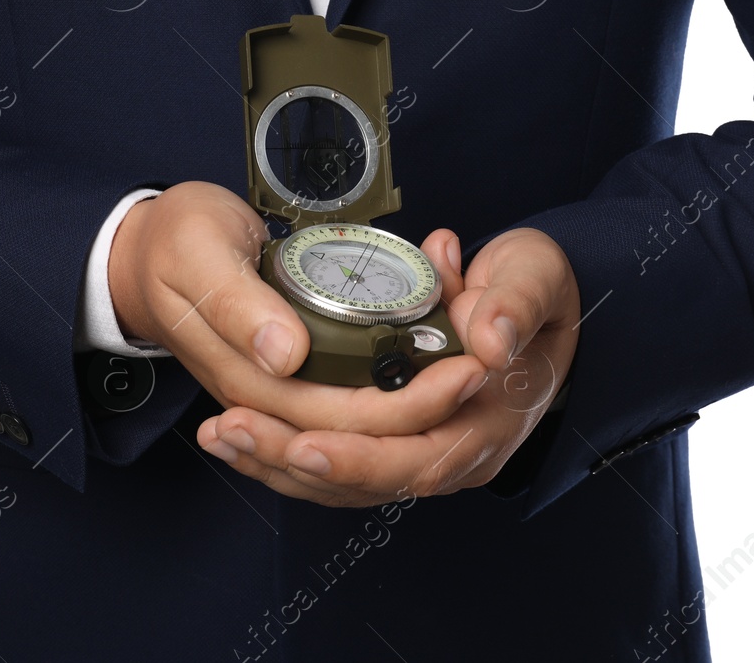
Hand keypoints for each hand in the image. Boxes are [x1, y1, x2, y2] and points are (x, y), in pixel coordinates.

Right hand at [108, 181, 488, 436]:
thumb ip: (238, 303)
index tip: (465, 366)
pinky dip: (387, 417)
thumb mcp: (199, 252)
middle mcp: (263, 400)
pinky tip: (427, 396)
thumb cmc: (174, 242)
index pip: (340, 418)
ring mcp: (273, 398)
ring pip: (352, 441)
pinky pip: (341, 422)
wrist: (141, 252)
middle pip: (357, 436)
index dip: (408, 403)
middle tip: (482, 370)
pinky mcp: (284, 383)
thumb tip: (285, 355)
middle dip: (427, 412)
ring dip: (412, 422)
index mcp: (246, 376)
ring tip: (467, 383)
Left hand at [193, 226, 580, 505]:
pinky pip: (333, 462)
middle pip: (365, 479)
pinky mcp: (389, 439)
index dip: (361, 456)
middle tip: (231, 429)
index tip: (305, 443)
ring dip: (275, 460)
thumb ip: (515, 301)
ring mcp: (419, 452)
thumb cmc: (531, 289)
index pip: (418, 459)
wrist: (529, 300)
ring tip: (217, 434)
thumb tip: (487, 339)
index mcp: (487, 423)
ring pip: (341, 479)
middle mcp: (452, 454)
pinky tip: (234, 433)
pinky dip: (282, 452)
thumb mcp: (535, 275)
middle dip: (291, 458)